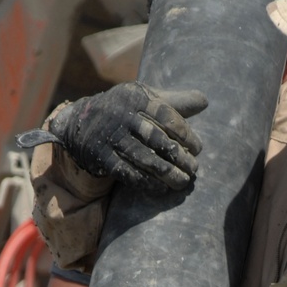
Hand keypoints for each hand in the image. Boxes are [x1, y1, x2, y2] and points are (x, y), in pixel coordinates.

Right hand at [17, 83, 207, 196]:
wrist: (80, 123)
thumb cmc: (123, 110)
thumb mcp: (145, 99)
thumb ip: (174, 103)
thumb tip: (205, 102)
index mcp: (136, 98)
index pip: (167, 116)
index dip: (185, 134)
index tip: (197, 149)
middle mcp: (122, 116)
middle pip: (157, 139)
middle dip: (179, 156)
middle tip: (194, 169)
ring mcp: (111, 138)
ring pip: (144, 158)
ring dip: (166, 173)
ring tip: (183, 181)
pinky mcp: (102, 158)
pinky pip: (128, 173)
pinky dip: (146, 182)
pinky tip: (161, 188)